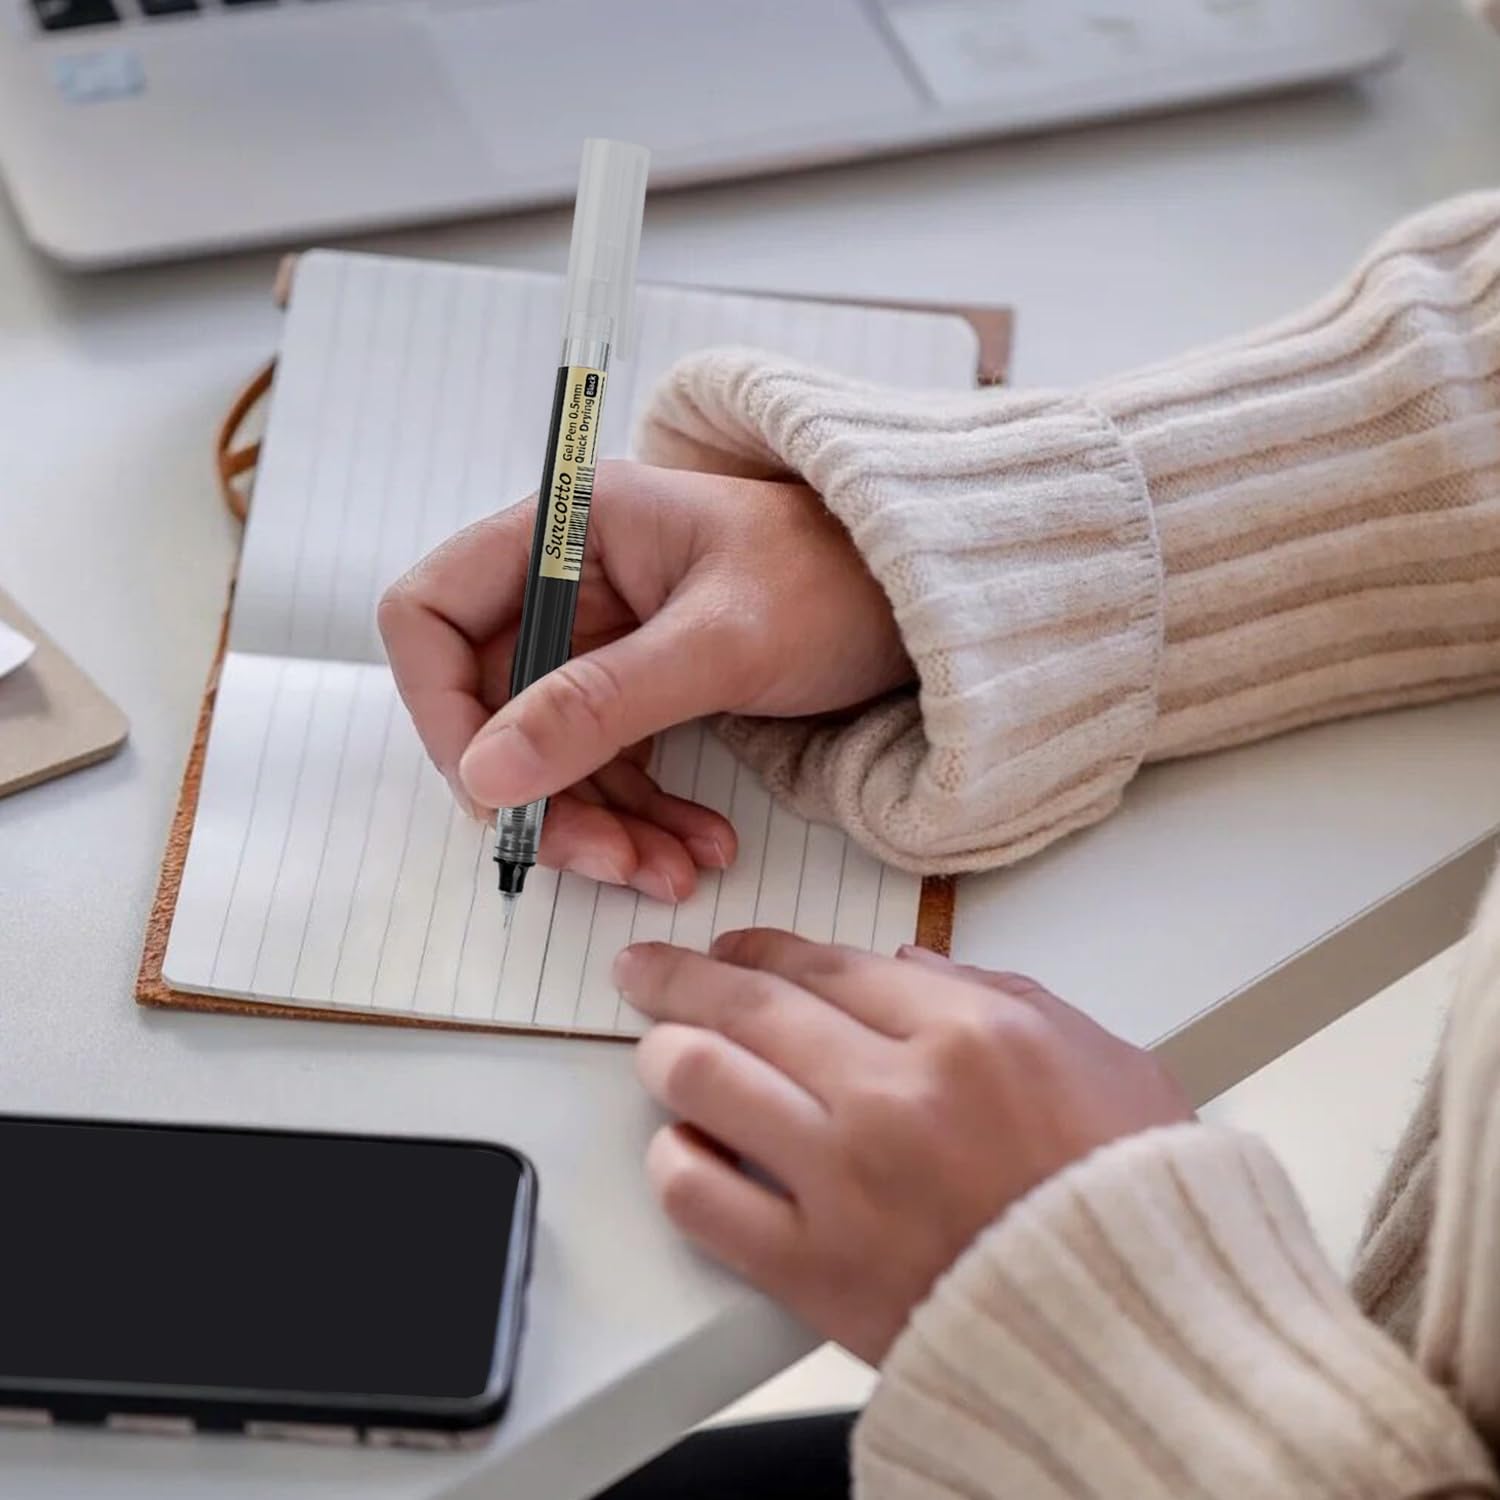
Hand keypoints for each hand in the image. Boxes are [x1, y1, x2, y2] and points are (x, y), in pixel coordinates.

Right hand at [379, 460, 909, 901]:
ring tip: (671, 873)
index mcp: (568, 529)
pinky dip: (641, 821)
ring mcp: (605, 642)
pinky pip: (608, 770)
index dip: (440, 705)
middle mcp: (572, 583)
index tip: (489, 788)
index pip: (434, 613)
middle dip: (541, 794)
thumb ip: (599, 704)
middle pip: (492, 704)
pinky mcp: (644, 691)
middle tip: (600, 860)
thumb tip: (482, 774)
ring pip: (550, 754)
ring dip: (598, 826)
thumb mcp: (719, 645)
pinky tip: (695, 851)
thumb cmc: (840, 583)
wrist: (930, 612)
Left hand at [616, 933, 1192, 1363]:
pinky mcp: (813, 1269)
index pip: (823, 965)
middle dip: (678, 976)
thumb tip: (905, 963)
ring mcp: (845, 1180)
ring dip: (665, 1053)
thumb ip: (995, 993)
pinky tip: (682, 1149)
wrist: (1138, 1341)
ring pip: (704, 1080)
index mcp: (968, 1033)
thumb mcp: (1097, 1057)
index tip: (731, 952)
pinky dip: (675, 1161)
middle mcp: (894, 1093)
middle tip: (644, 971)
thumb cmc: (1129, 1199)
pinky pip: (700, 1197)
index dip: (759, 950)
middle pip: (747, 1005)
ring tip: (656, 1051)